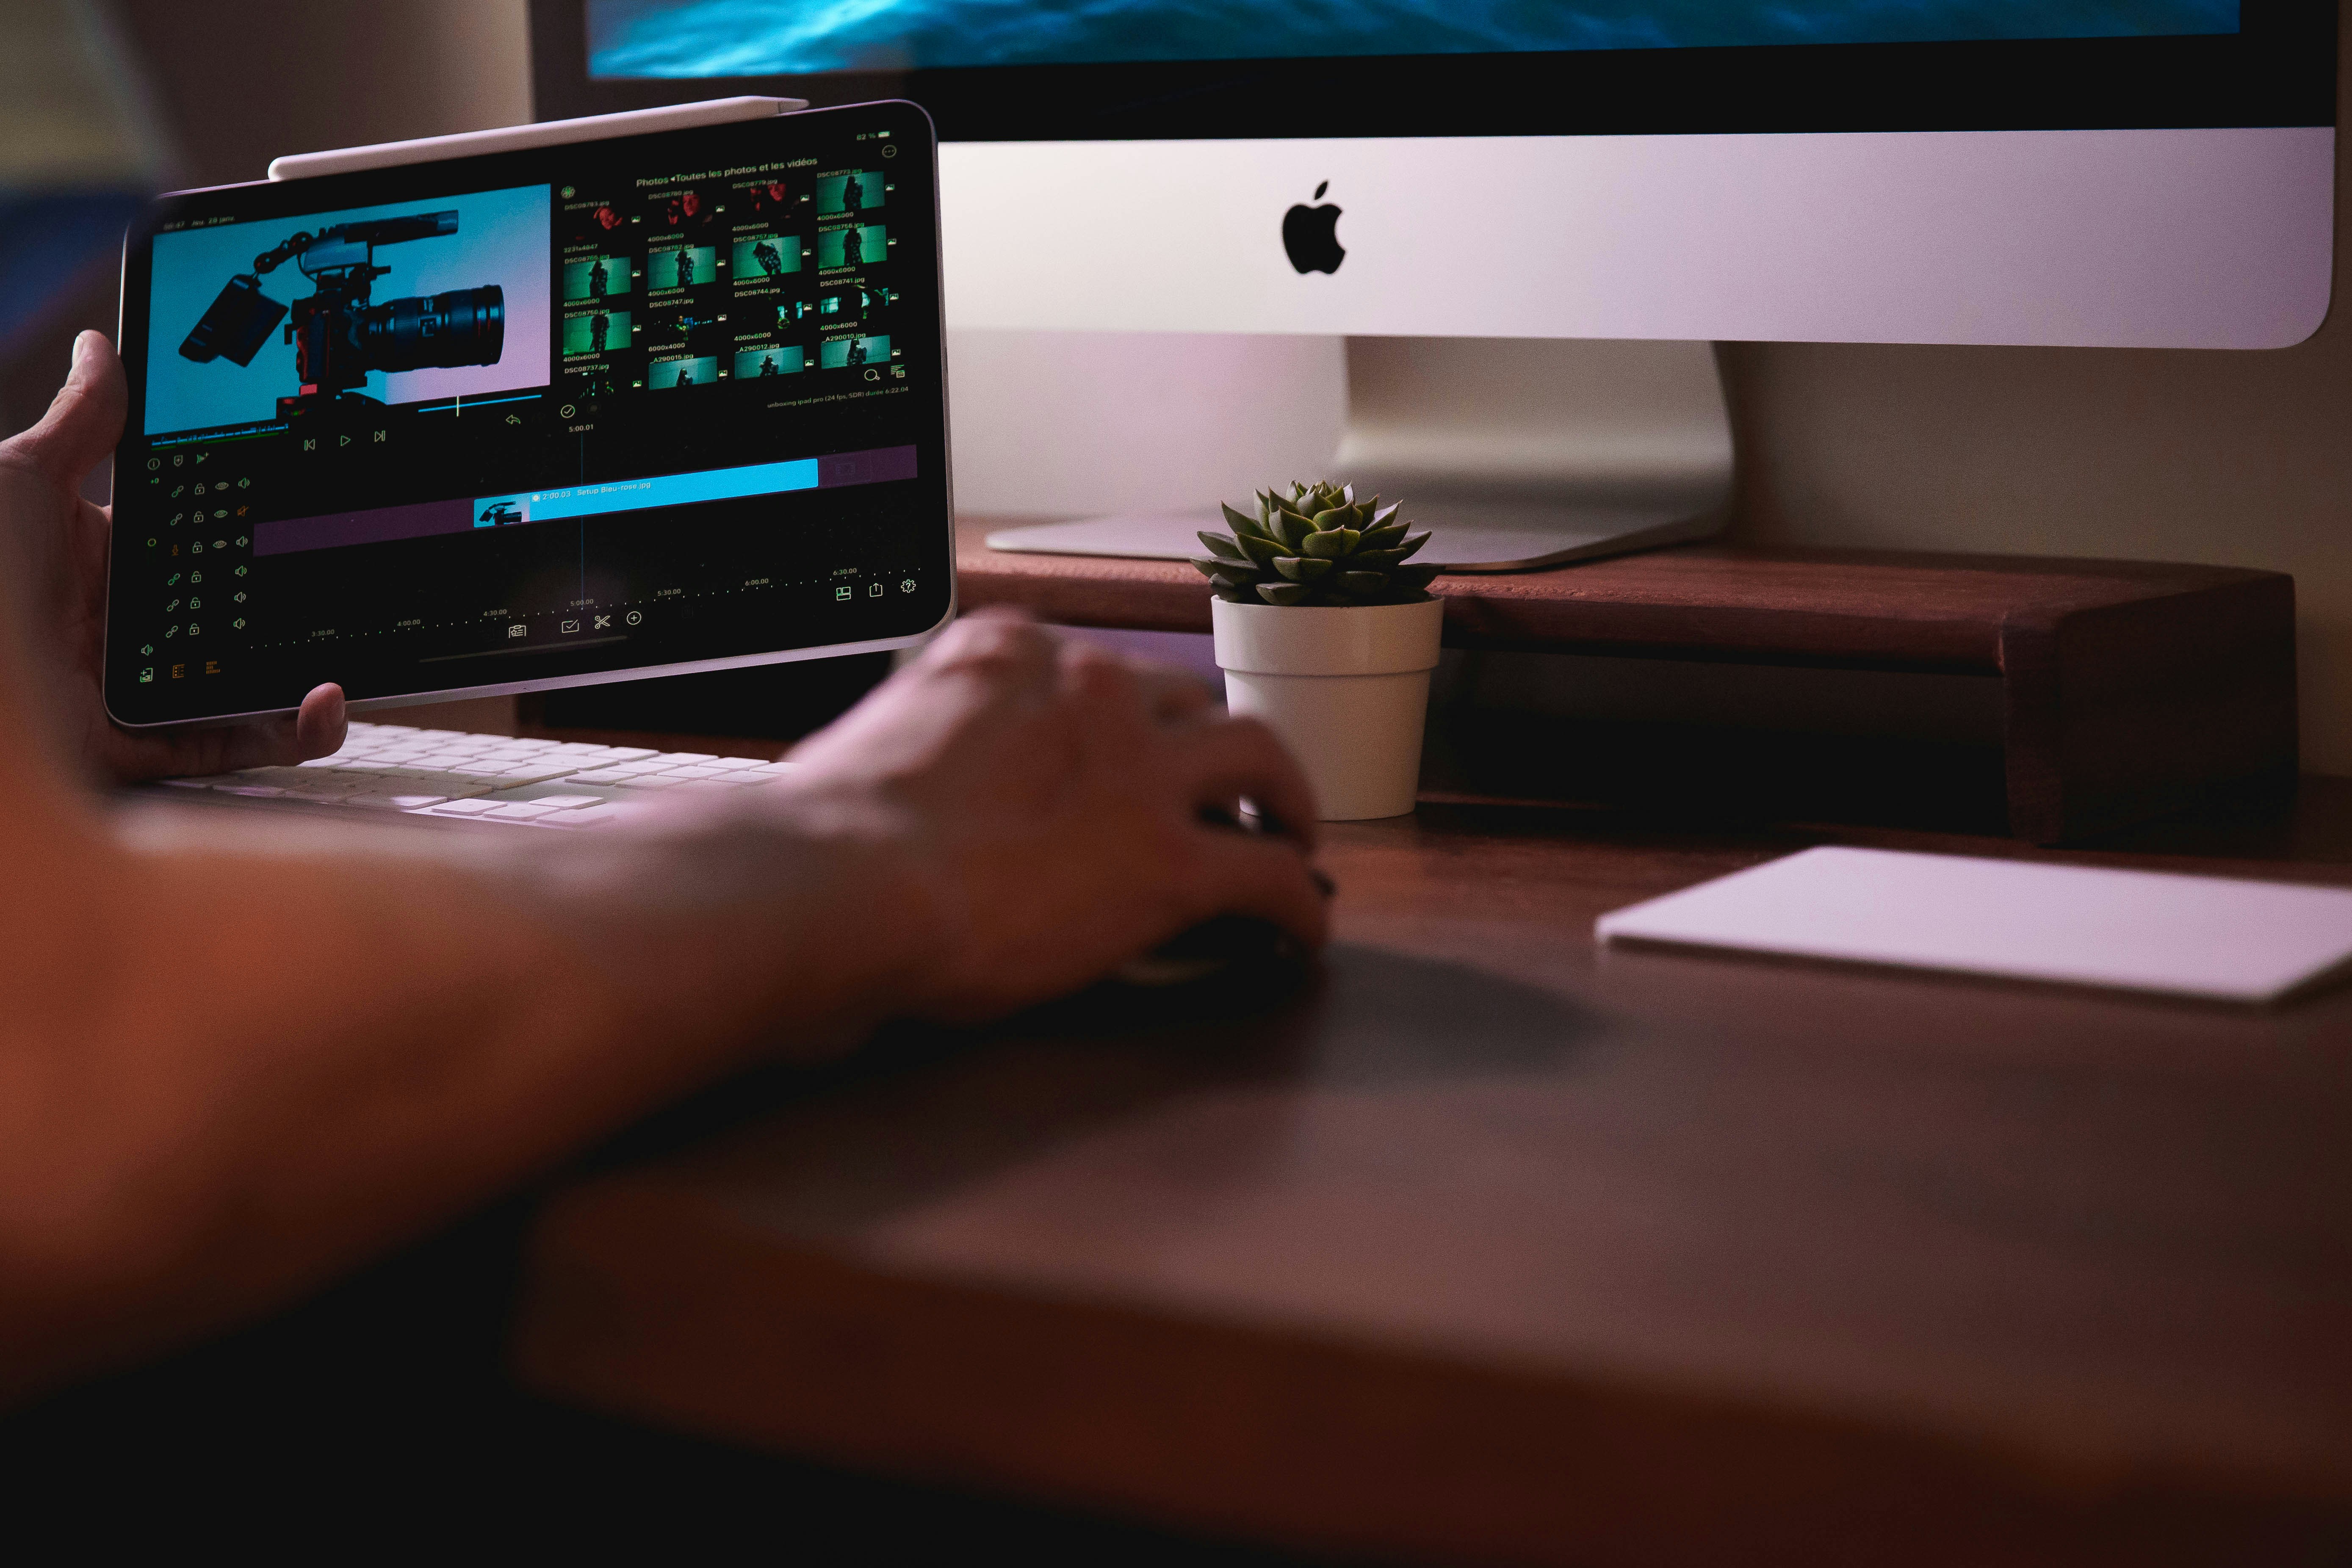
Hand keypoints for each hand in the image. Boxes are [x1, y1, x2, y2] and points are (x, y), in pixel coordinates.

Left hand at [0, 332, 345, 785]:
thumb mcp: (21, 479)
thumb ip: (80, 422)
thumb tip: (101, 350)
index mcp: (94, 566)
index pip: (192, 547)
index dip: (250, 531)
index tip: (306, 513)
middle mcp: (119, 633)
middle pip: (230, 620)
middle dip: (296, 608)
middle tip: (351, 583)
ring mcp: (132, 694)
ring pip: (244, 690)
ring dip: (308, 676)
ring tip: (351, 654)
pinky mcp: (140, 748)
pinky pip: (231, 745)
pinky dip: (290, 731)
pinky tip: (324, 698)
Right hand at [779, 612, 1328, 1020]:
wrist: (837, 882)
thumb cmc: (823, 833)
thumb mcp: (877, 739)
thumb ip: (922, 743)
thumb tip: (909, 783)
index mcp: (1013, 652)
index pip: (1095, 667)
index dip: (1122, 716)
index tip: (1125, 747)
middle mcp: (1092, 688)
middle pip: (1184, 701)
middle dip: (1206, 744)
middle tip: (1223, 789)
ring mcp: (1140, 770)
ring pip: (1257, 755)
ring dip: (1284, 795)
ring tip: (1291, 834)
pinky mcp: (1170, 861)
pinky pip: (1269, 873)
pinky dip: (1297, 902)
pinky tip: (1300, 931)